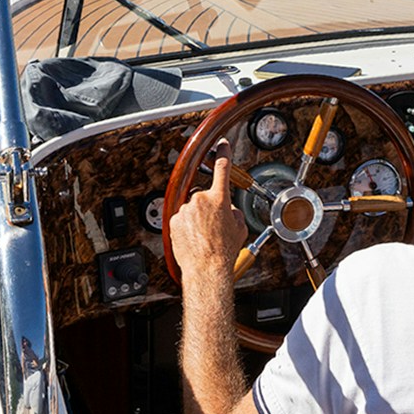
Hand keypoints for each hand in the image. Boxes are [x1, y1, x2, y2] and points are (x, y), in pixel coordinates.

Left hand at [170, 150, 247, 284]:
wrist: (206, 268)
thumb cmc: (223, 251)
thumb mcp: (239, 228)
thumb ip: (234, 211)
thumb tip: (229, 209)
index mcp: (219, 199)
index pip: (222, 169)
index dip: (223, 154)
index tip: (222, 145)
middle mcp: (200, 201)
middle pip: (204, 196)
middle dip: (209, 207)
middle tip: (213, 225)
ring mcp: (185, 210)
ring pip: (192, 208)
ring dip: (197, 218)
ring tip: (203, 236)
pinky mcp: (174, 220)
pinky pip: (182, 218)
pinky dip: (187, 226)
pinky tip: (194, 238)